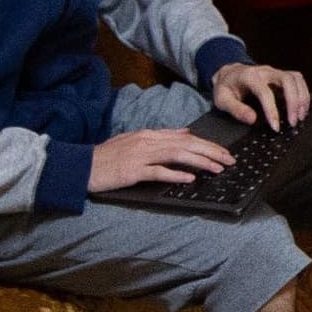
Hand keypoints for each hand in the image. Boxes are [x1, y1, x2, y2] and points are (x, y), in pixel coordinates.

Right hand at [92, 125, 235, 188]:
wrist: (82, 166)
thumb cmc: (108, 157)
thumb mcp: (135, 140)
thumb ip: (160, 136)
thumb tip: (184, 133)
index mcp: (149, 134)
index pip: (185, 138)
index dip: (207, 145)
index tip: (223, 152)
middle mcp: (147, 141)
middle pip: (186, 144)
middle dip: (211, 152)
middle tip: (229, 160)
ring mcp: (140, 155)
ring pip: (176, 155)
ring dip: (200, 162)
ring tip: (217, 168)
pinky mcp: (132, 171)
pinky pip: (157, 172)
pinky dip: (175, 174)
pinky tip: (189, 179)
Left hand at [211, 60, 311, 129]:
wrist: (228, 74)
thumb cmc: (226, 87)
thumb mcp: (222, 100)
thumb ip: (236, 110)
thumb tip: (252, 119)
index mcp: (249, 76)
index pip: (265, 92)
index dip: (272, 110)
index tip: (275, 126)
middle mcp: (264, 71)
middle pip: (287, 80)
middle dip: (293, 102)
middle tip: (293, 122)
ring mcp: (274, 72)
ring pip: (295, 78)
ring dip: (301, 98)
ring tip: (300, 116)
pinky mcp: (280, 75)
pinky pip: (297, 80)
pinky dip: (303, 93)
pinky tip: (301, 108)